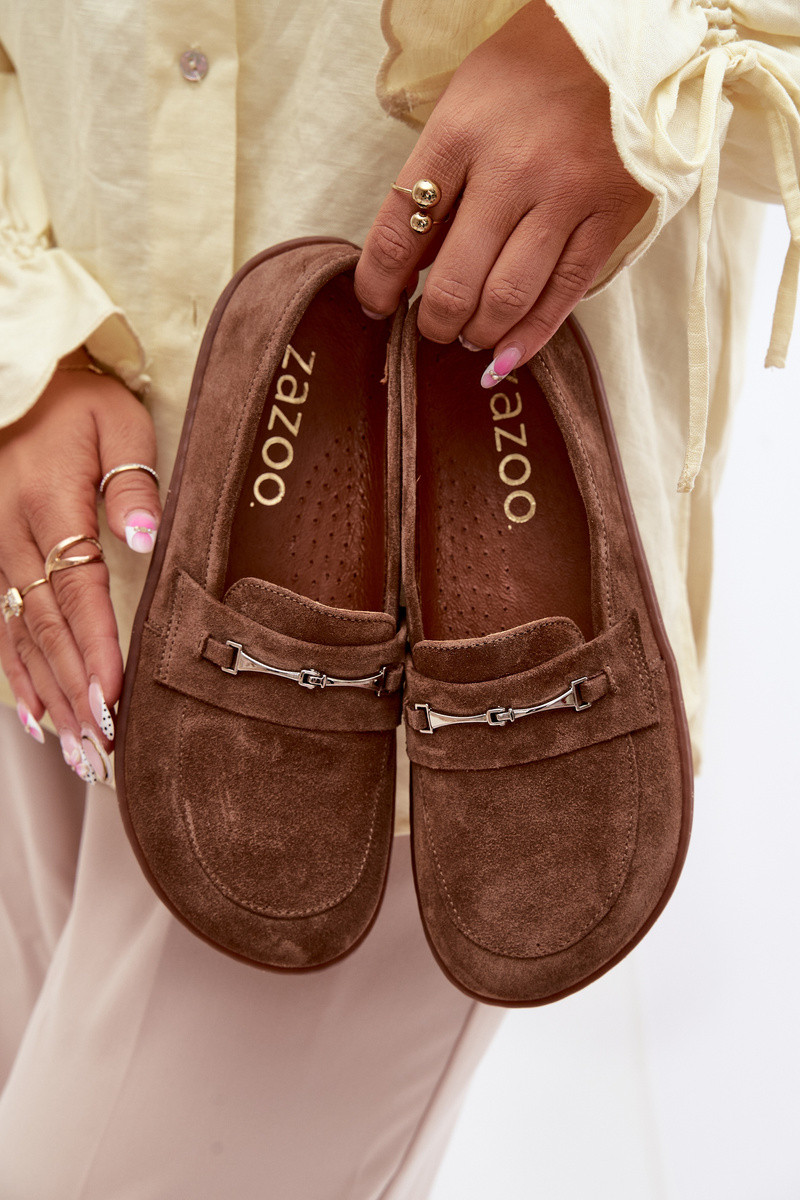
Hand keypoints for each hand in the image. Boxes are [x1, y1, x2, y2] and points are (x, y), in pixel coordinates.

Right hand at [0, 360, 160, 779]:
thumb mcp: (115, 422)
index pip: (77, 591)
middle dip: (77, 693)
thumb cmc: (74, 401)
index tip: (115, 696)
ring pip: (22, 639)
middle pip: (48, 630)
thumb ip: (134, 482)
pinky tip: (35, 717)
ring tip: (80, 751)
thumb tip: (147, 538)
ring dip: (52, 698)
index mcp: (50, 504)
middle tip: (105, 748)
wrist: (15, 380)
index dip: (96, 648)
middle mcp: (12, 536)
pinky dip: (17, 675)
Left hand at [355, 0, 651, 383]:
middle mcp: (510, 169)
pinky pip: (563, 295)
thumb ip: (436, 181)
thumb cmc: (529, 75)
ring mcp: (564, 196)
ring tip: (469, 334)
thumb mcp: (463, 105)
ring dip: (478, 333)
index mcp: (459, 133)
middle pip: (454, 281)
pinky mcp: (608, 216)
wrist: (622, 39)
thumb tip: (409, 268)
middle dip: (433, 322)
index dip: (377, 284)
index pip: (400, 232)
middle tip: (431, 327)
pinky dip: (529, 338)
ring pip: (507, 298)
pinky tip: (506, 356)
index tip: (376, 305)